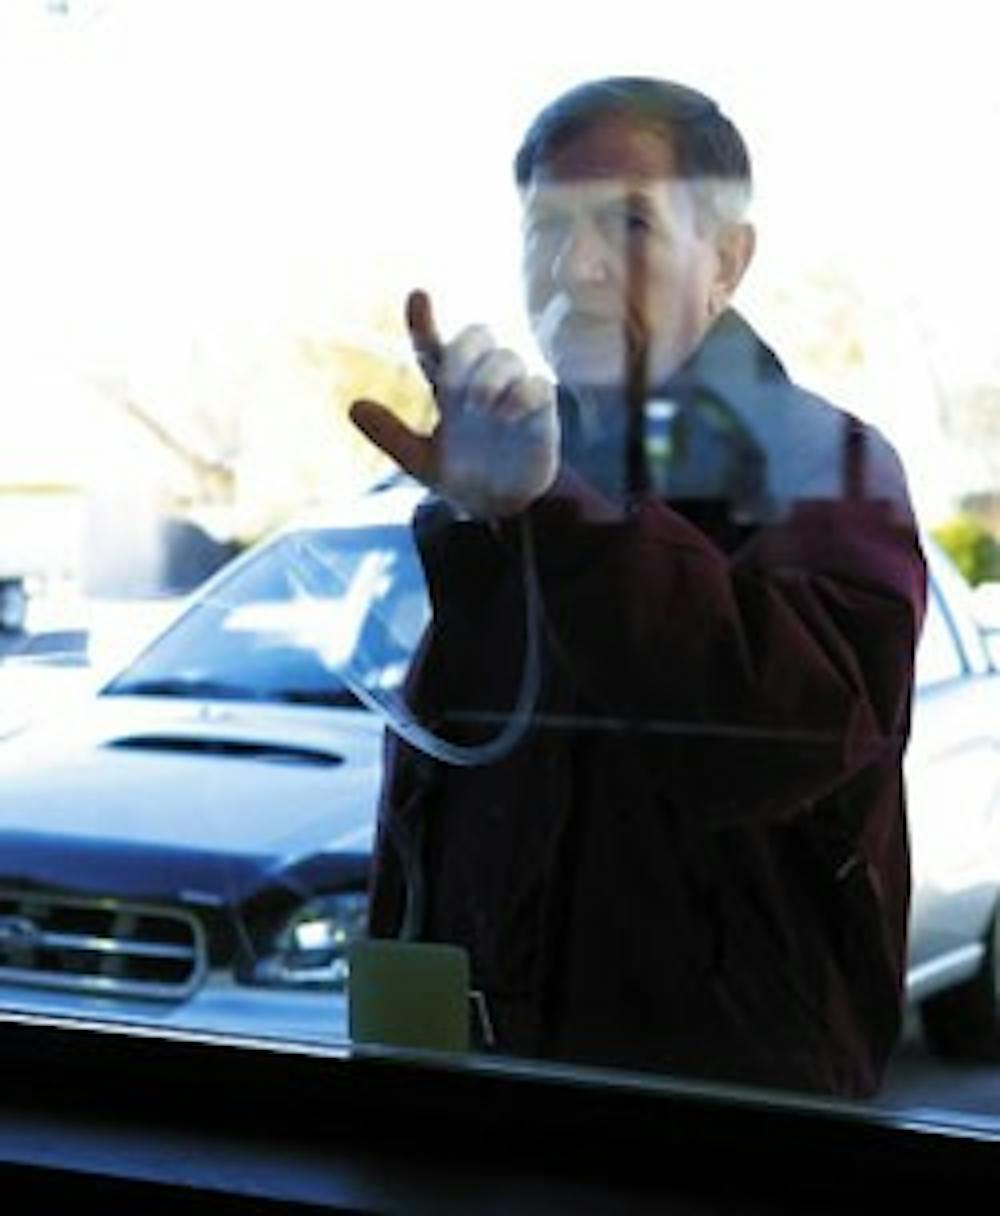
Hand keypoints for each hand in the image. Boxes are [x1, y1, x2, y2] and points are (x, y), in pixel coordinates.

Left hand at [350, 290, 558, 518]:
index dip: (424, 320)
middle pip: (478, 335)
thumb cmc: (461, 477)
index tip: (417, 296)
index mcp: (447, 388)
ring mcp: (512, 393)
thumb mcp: (419, 461)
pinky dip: (522, 393)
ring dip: (490, 376)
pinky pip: (538, 384)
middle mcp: (480, 381)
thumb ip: (390, 435)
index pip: (434, 345)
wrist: (499, 507)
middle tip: (451, 386)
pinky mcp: (540, 411)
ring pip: (507, 356)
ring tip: (481, 408)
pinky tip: (507, 415)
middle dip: (464, 351)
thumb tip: (353, 407)